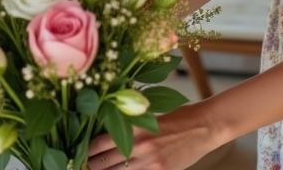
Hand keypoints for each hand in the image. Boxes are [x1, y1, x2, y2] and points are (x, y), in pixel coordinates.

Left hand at [88, 104, 222, 169]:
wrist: (204, 126)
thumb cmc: (177, 118)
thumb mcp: (149, 116)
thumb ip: (128, 127)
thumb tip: (103, 139)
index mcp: (133, 126)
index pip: (96, 144)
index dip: (84, 152)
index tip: (77, 155)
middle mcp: (138, 146)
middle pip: (100, 163)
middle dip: (90, 166)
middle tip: (85, 166)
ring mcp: (149, 163)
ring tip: (100, 169)